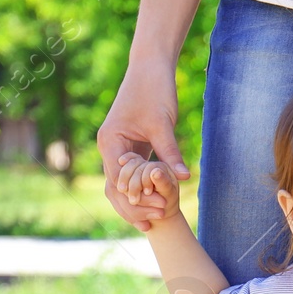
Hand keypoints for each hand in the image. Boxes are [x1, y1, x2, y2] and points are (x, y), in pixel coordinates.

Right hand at [97, 60, 189, 230]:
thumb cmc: (154, 90)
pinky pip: (132, 175)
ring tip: (153, 223)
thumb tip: (183, 178)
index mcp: (110, 141)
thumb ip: (170, 152)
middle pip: (116, 187)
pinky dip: (141, 190)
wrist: (151, 68)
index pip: (117, 180)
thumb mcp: (162, 123)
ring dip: (136, 203)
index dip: (134, 200)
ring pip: (122, 184)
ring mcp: (118, 149)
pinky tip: (155, 205)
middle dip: (133, 207)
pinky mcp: (129, 148)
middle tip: (154, 225)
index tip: (153, 213)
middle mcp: (109, 147)